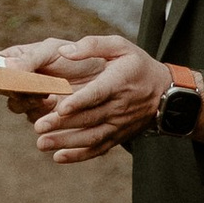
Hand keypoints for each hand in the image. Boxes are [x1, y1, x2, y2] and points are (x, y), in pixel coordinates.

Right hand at [0, 37, 74, 119]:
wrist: (101, 77)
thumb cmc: (75, 57)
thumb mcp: (50, 51)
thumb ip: (29, 59)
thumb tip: (6, 67)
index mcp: (16, 58)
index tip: (3, 75)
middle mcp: (19, 79)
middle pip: (3, 89)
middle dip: (14, 89)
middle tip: (27, 88)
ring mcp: (29, 98)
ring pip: (16, 106)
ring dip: (28, 102)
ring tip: (47, 95)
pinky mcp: (42, 115)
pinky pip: (33, 117)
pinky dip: (42, 112)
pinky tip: (55, 104)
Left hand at [26, 35, 172, 162]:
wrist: (165, 93)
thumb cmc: (138, 65)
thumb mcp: (120, 46)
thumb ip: (92, 45)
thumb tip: (64, 51)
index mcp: (118, 82)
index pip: (97, 94)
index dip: (79, 101)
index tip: (60, 107)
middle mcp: (118, 107)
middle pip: (89, 118)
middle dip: (62, 124)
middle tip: (38, 126)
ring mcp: (118, 124)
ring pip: (91, 137)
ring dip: (66, 142)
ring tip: (41, 143)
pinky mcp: (117, 136)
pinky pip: (98, 149)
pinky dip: (79, 155)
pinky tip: (58, 157)